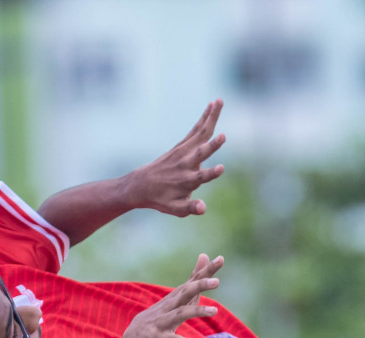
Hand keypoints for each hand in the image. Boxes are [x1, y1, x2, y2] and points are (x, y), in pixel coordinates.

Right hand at [119, 255, 223, 337]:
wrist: (135, 335)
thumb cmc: (162, 313)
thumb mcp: (178, 295)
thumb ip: (193, 278)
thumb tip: (204, 255)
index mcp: (177, 295)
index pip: (193, 280)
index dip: (206, 270)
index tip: (221, 259)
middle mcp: (170, 305)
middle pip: (185, 292)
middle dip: (200, 285)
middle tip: (217, 281)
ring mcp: (164, 321)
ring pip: (180, 314)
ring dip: (197, 311)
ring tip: (214, 310)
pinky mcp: (160, 337)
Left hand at [127, 100, 226, 216]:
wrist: (140, 185)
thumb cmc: (161, 199)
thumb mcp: (174, 208)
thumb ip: (189, 208)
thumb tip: (203, 209)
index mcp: (185, 181)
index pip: (200, 178)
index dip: (210, 174)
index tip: (221, 168)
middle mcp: (185, 164)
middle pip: (201, 152)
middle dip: (213, 146)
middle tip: (224, 135)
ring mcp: (183, 151)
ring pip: (199, 133)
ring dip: (210, 117)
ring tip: (220, 101)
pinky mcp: (181, 145)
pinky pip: (195, 129)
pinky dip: (204, 117)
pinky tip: (212, 106)